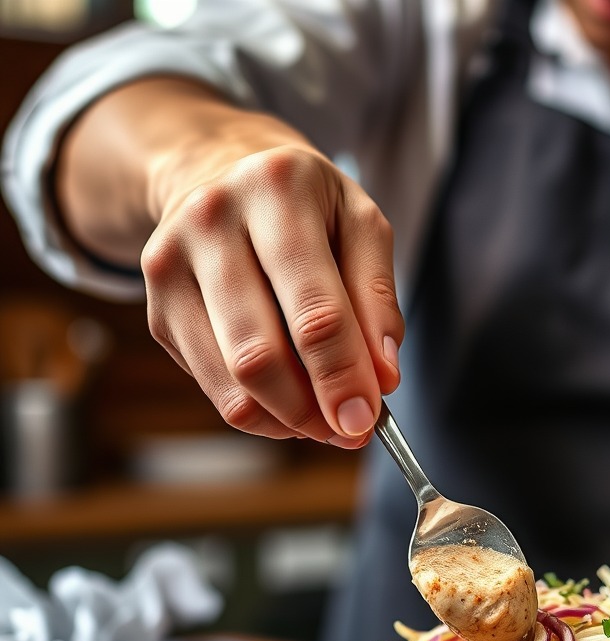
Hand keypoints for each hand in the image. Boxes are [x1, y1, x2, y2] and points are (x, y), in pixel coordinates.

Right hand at [57, 78, 402, 447]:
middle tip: (349, 430)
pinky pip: (212, 388)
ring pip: (231, 382)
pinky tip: (290, 403)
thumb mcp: (360, 225)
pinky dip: (260, 413)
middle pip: (259, 355)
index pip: (315, 311)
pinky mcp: (155, 310)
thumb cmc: (305, 206)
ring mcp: (170, 267)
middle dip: (312, 409)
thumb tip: (382, 378)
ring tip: (325, 420)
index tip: (365, 421)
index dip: (343, 377)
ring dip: (288, 420)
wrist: (217, 171)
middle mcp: (211, 221)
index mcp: (276, 191)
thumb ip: (378, 299)